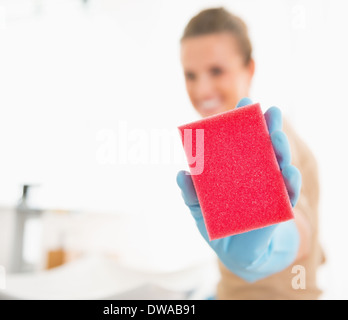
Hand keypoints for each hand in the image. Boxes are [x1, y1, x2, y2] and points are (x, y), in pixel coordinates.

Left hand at [176, 97, 301, 281]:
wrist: (235, 252)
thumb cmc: (214, 224)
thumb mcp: (197, 208)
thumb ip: (189, 193)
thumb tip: (181, 174)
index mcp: (234, 169)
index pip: (239, 142)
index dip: (241, 123)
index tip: (242, 104)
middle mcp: (254, 173)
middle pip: (263, 146)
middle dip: (268, 128)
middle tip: (270, 112)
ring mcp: (269, 188)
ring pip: (279, 164)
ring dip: (280, 150)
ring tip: (278, 139)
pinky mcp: (280, 207)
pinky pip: (288, 192)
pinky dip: (290, 182)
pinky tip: (289, 172)